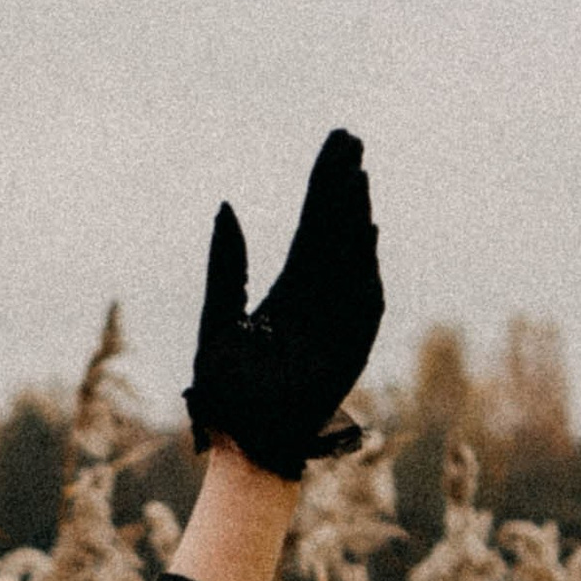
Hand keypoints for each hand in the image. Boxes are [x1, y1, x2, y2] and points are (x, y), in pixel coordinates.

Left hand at [185, 128, 384, 481]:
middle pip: (334, 233)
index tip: (334, 144)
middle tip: (349, 139)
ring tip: (353, 175)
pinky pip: (362, 298)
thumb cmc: (225, 392)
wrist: (241, 441)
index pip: (312, 227)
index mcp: (288, 290)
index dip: (322, 187)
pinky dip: (364, 265)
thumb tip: (227, 205)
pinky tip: (363, 229)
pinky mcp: (350, 345)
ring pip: (350, 256)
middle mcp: (319, 299)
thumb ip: (226, 265)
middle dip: (342, 188)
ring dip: (352, 216)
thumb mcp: (217, 318)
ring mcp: (337, 320)